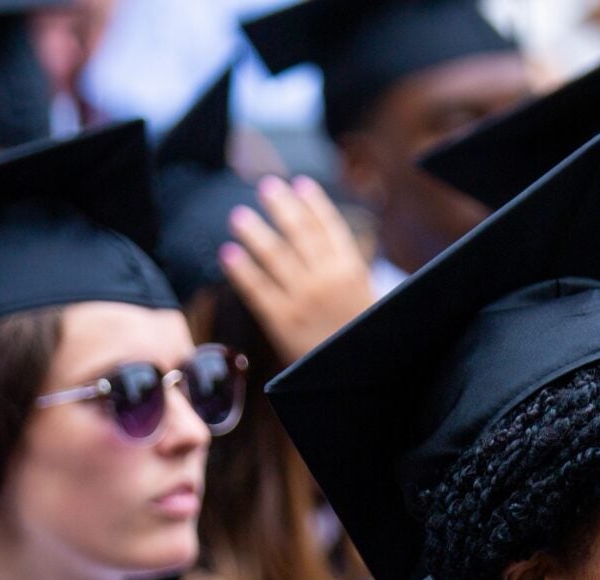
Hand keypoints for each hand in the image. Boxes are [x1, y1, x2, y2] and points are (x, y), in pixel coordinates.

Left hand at [220, 175, 377, 362]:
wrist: (363, 376)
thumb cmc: (368, 341)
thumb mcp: (371, 301)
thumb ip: (349, 275)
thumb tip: (332, 250)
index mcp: (352, 270)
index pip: (329, 227)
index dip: (313, 203)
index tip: (299, 183)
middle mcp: (327, 278)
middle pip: (299, 232)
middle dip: (282, 207)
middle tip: (266, 187)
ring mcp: (303, 298)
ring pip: (274, 254)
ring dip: (254, 231)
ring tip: (239, 216)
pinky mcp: (283, 321)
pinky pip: (256, 288)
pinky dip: (241, 269)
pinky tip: (228, 254)